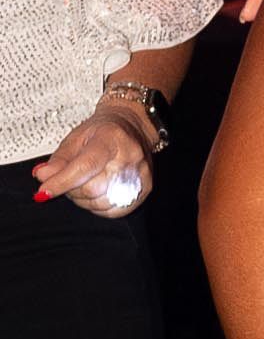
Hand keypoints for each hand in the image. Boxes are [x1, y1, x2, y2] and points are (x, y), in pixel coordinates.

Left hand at [33, 111, 155, 214]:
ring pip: (103, 202)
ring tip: (82, 187)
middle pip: (93, 188)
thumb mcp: (76, 139)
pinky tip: (95, 196)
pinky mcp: (145, 189)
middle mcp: (130, 157)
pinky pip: (116, 211)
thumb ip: (59, 160)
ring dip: (85, 200)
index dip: (62, 182)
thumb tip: (42, 177)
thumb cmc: (103, 131)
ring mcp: (140, 175)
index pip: (85, 166)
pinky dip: (99, 207)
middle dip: (72, 191)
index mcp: (111, 139)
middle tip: (68, 182)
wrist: (132, 127)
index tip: (45, 190)